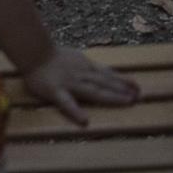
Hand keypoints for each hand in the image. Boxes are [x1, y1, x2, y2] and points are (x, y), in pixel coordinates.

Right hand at [20, 47, 138, 124]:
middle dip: (123, 90)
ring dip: (111, 96)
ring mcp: (70, 83)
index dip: (123, 80)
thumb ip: (89, 67)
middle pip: (105, 83)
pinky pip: (66, 103)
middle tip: (139, 97)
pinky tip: (85, 121)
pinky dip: (76, 111)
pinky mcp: (55, 92)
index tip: (138, 86)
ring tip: (126, 102)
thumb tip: (103, 73)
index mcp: (86, 67)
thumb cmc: (52, 57)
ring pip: (93, 91)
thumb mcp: (76, 58)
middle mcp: (81, 75)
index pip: (107, 74)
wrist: (33, 52)